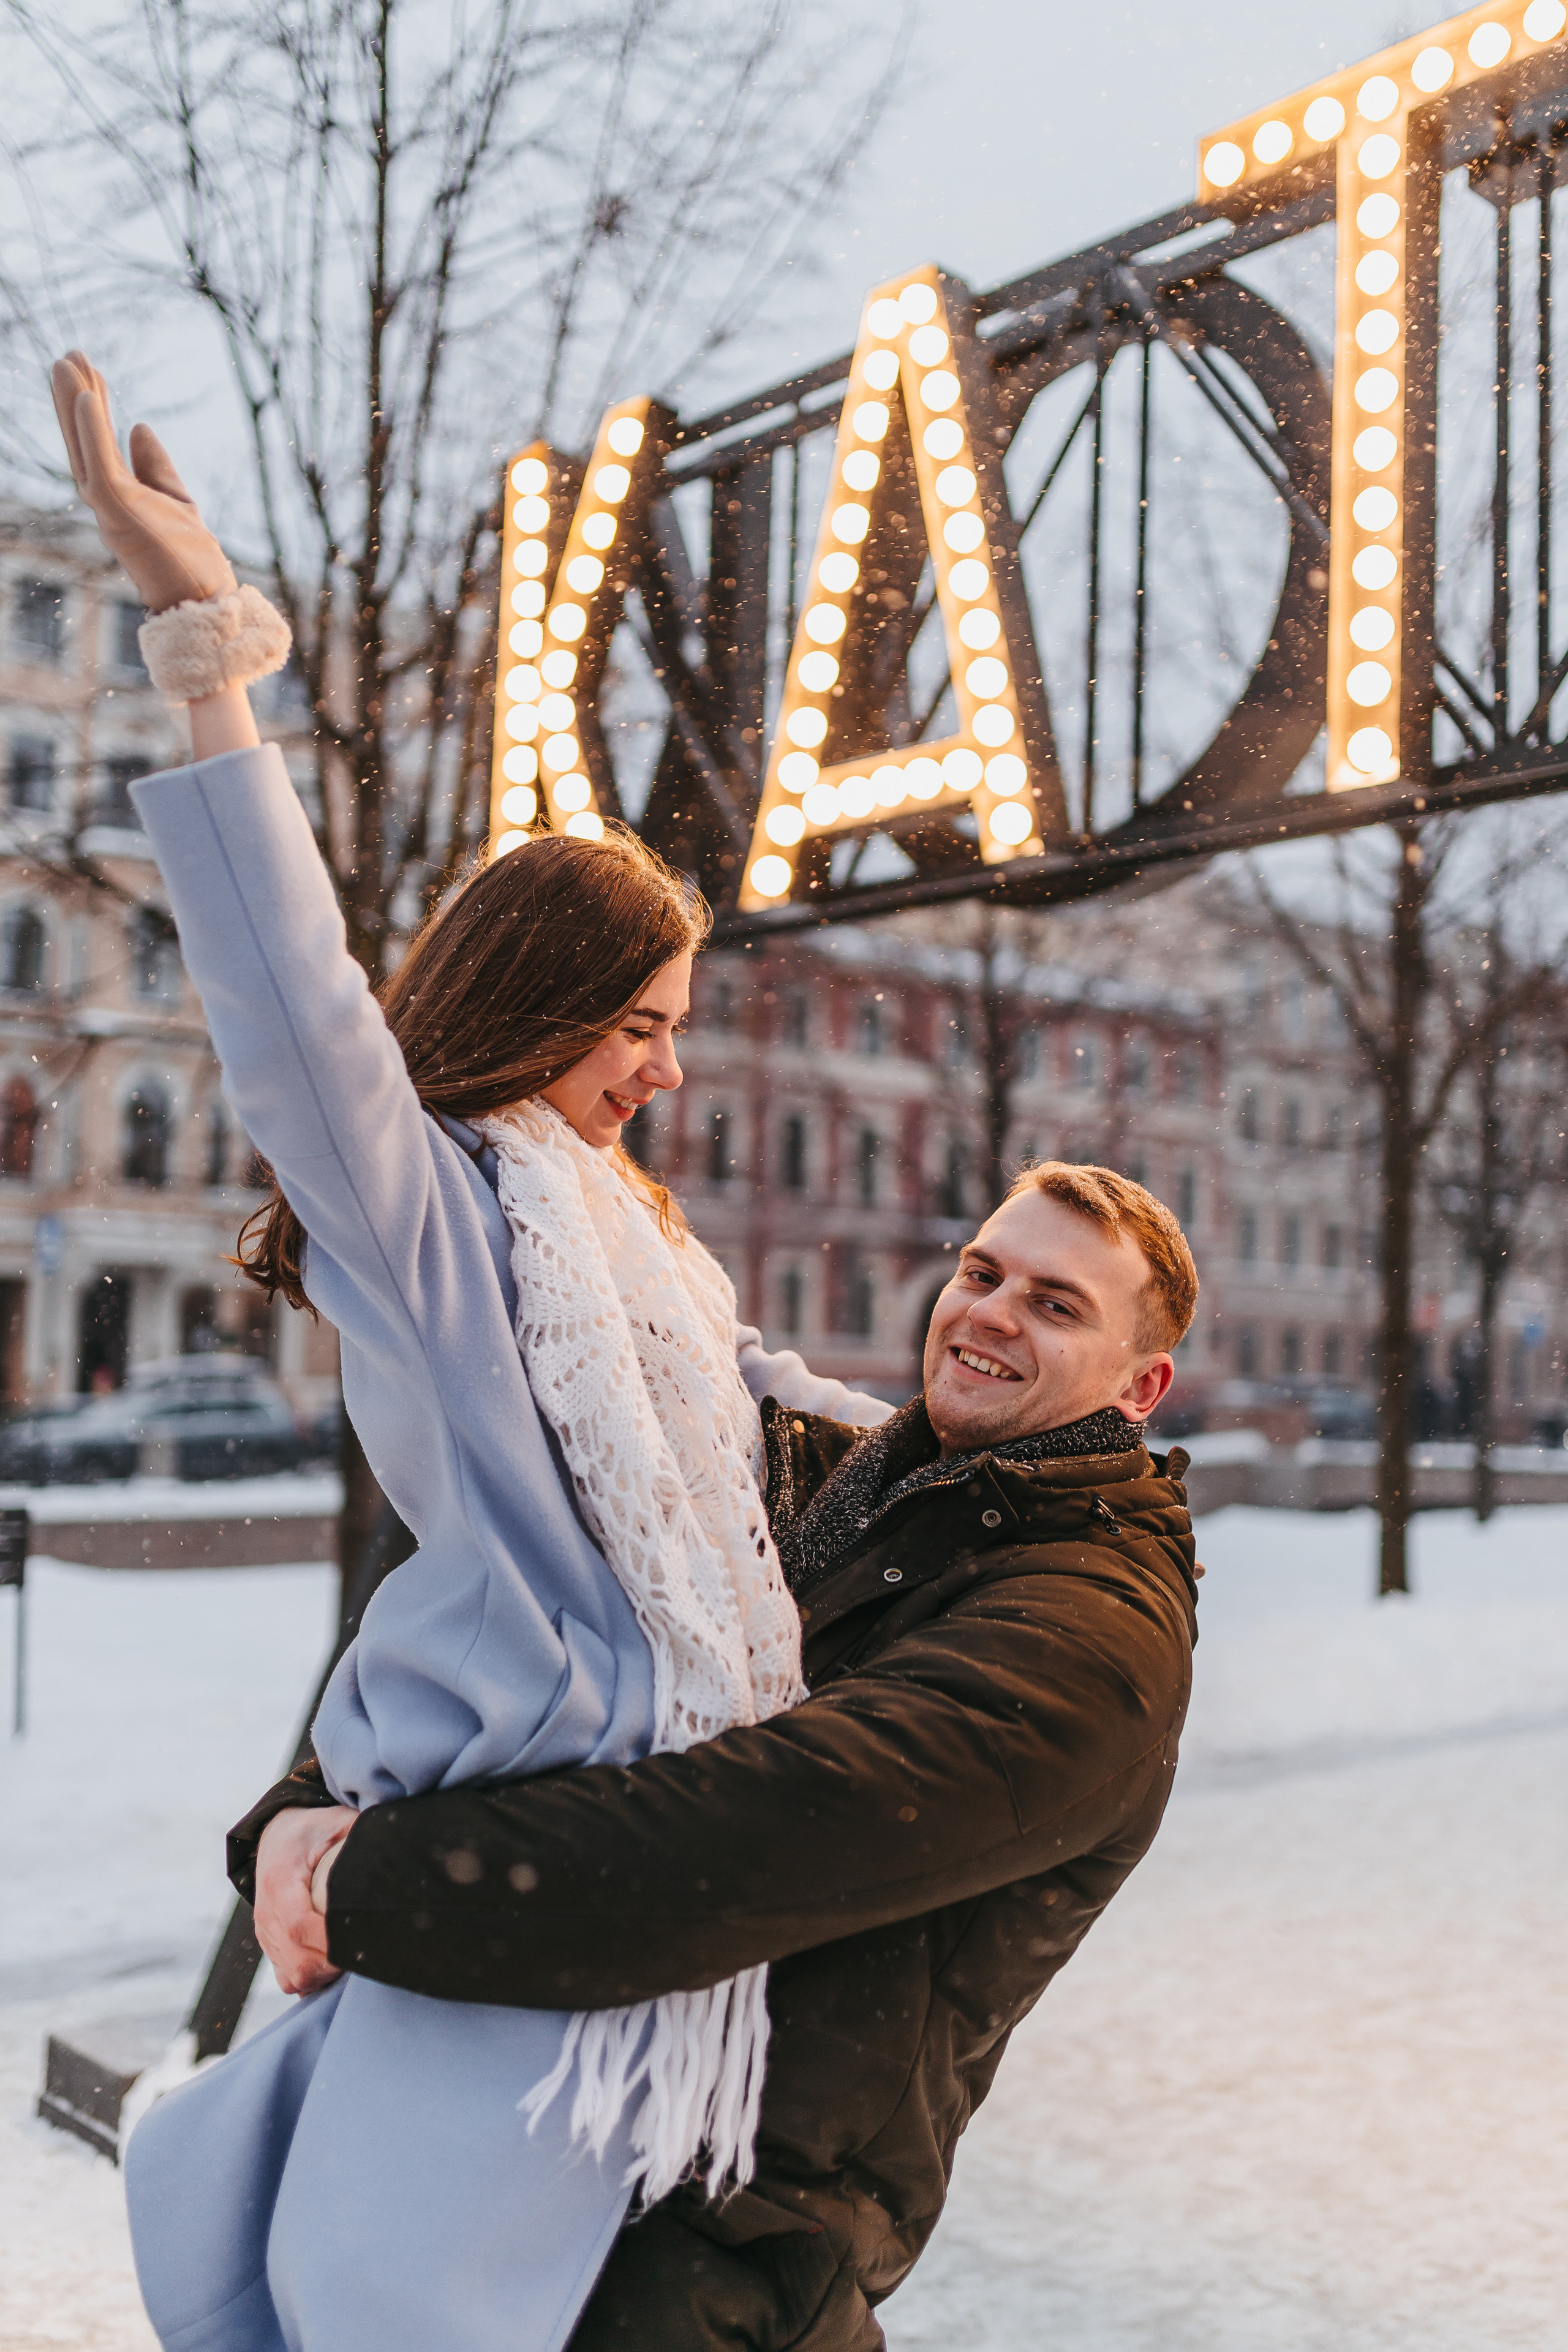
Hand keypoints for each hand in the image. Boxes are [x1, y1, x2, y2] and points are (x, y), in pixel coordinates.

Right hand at [50, 349, 237, 614]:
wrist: (204, 601)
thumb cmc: (190, 560)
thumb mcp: (175, 500)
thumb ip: (156, 466)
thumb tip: (140, 427)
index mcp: (117, 499)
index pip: (97, 447)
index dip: (89, 410)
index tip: (89, 371)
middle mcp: (106, 503)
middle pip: (83, 442)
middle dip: (74, 398)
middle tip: (69, 355)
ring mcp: (109, 510)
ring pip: (85, 447)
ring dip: (74, 404)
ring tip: (66, 362)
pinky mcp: (119, 514)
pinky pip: (101, 464)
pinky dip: (92, 431)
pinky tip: (89, 397)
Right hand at [254, 1805, 356, 1996]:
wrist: (277, 1835)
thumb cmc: (313, 1830)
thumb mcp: (337, 1822)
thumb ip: (362, 1834)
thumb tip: (402, 1848)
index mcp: (280, 1880)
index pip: (300, 1925)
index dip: (331, 1943)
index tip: (361, 1942)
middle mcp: (266, 1912)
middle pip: (298, 1961)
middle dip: (334, 1965)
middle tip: (365, 1954)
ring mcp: (266, 1933)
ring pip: (293, 1976)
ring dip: (325, 1975)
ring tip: (353, 1959)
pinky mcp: (270, 1945)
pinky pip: (288, 1978)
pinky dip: (312, 1979)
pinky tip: (335, 1964)